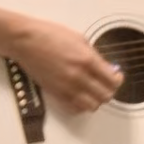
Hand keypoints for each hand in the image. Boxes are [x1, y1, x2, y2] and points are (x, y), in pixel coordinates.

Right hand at [8, 17, 123, 113]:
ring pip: (92, 106)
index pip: (113, 81)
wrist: (25, 41)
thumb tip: (105, 68)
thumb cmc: (49, 35)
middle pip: (105, 96)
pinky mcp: (55, 93)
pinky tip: (80, 96)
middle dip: (109, 90)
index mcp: (87, 60)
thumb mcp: (79, 39)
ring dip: (96, 100)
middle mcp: (79, 76)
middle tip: (105, 84)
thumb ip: (94, 55)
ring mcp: (67, 87)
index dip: (118, 80)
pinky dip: (81, 105)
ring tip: (92, 91)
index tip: (115, 76)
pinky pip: (75, 108)